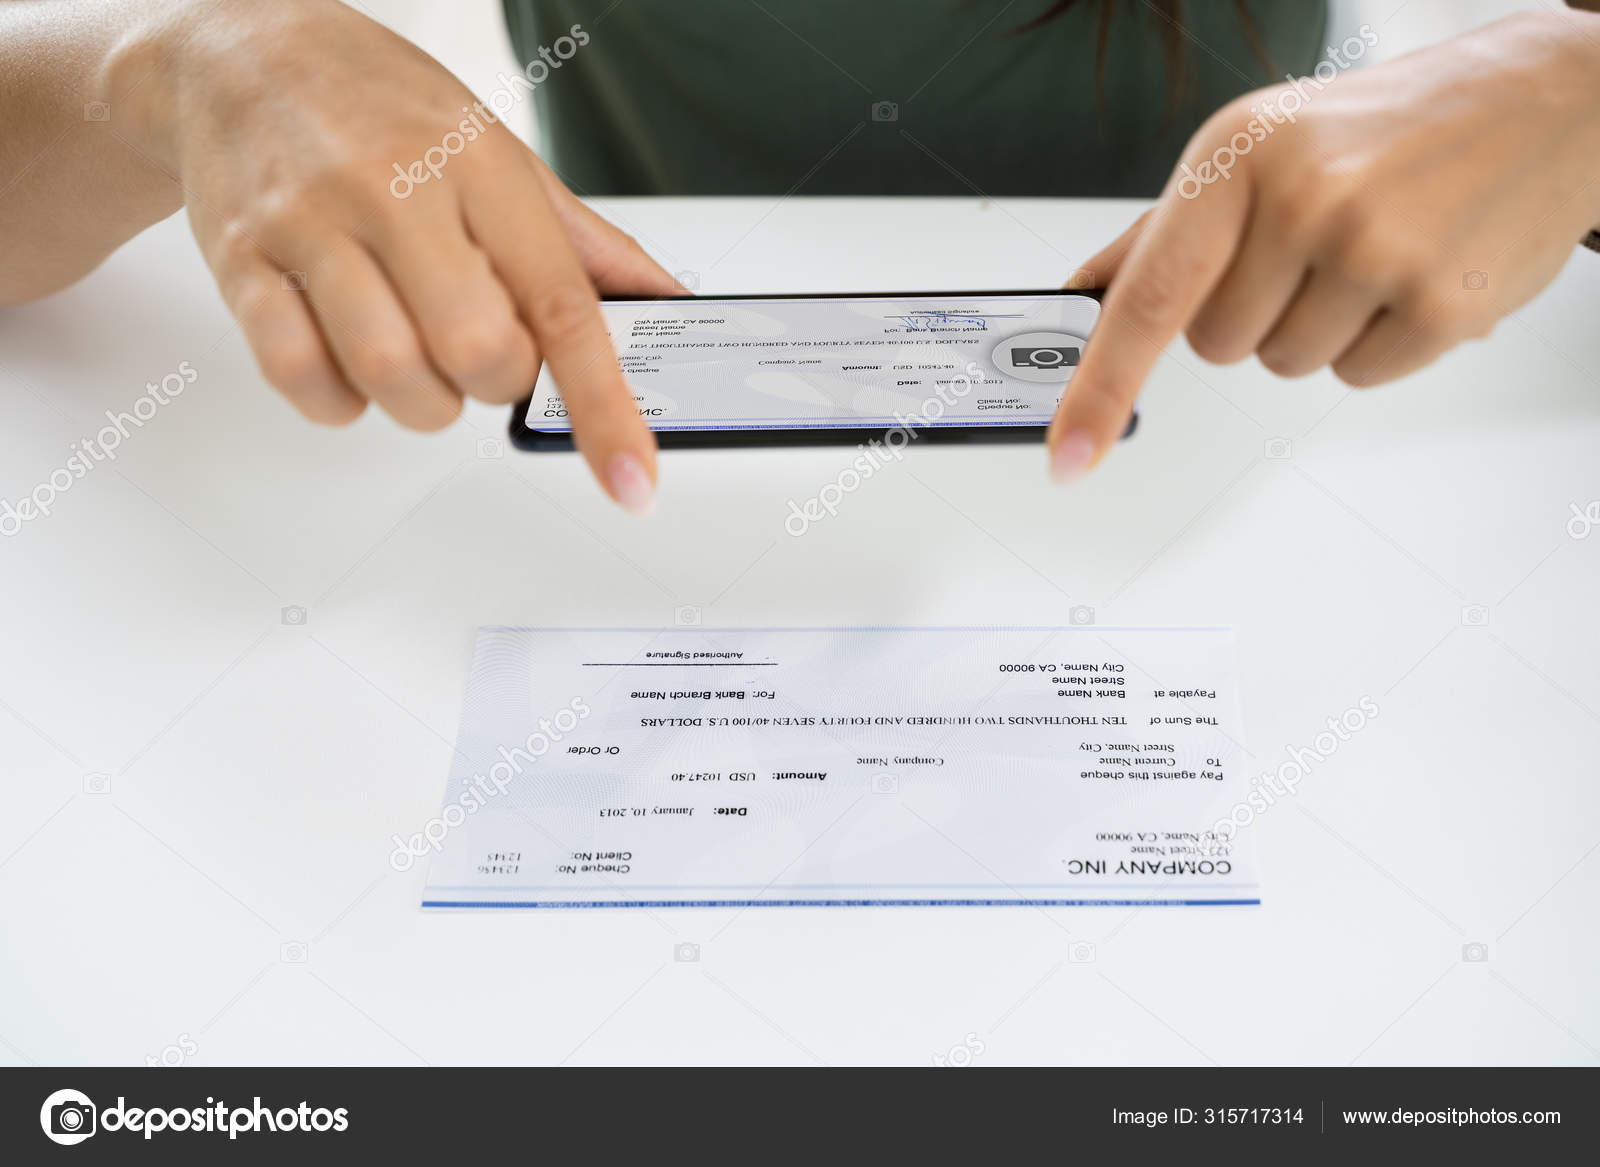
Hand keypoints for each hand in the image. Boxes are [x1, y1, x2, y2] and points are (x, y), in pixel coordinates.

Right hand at [118, 0, 676, 510]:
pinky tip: (352, 361)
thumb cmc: (384, 109)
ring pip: (388, 373)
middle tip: (483, 350)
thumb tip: (665, 308)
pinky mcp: (243, 262)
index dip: (603, 404)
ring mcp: (310, 225)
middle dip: (497, 383)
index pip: (561, 304)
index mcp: (479, 166)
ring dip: (423, 403)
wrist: (238, 51)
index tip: (632, 476)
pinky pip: (301, 375)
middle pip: (475, 349)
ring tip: (420, 358)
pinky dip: (340, 400)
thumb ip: (586, 245)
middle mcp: (394, 190)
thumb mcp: (502, 153)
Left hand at [1048, 8, 1599, 480]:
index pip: (1148, 299)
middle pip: (1218, 347)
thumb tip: (1084, 295)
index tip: (1068, 454)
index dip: (1099, 388)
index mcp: (1237, 158)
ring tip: (1366, 252)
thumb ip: (1162, 235)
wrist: (1538, 102)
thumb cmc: (1382, 129)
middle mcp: (1303, 199)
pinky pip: (1358, 377)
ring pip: (1285, 366)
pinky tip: (1408, 273)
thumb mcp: (1257, 150)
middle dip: (1252, 313)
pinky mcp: (1441, 305)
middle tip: (1310, 248)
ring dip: (1317, 328)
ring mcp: (1375, 252)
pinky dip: (1377, 343)